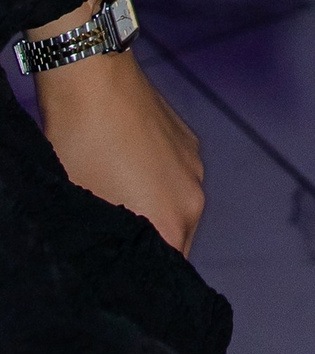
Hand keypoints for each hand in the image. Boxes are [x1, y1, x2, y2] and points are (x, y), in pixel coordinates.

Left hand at [33, 0, 207, 254]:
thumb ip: (108, 240)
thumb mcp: (84, 205)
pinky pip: (177, 176)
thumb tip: (112, 255)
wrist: (93, 78)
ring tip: (116, 195)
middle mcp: (195, 198)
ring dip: (153, 209)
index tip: (120, 271)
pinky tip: (126, 165)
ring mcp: (195, 166)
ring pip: (176, 206)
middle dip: (150, 242)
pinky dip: (157, 181)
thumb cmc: (80, 146)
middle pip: (177, 240)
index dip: (143, 275)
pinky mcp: (189, 140)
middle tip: (113, 235)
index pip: (168, 272)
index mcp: (172, 221)